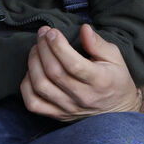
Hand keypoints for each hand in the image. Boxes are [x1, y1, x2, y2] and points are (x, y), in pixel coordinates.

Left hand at [20, 23, 143, 120]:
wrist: (117, 110)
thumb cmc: (115, 79)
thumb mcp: (115, 57)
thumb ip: (98, 43)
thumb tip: (84, 29)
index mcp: (100, 81)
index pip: (73, 64)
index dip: (58, 46)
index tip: (52, 32)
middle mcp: (83, 97)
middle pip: (53, 72)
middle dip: (43, 48)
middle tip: (42, 33)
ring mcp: (68, 108)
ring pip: (41, 86)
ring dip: (33, 63)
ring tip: (37, 49)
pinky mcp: (57, 115)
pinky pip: (33, 103)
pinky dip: (26, 85)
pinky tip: (32, 71)